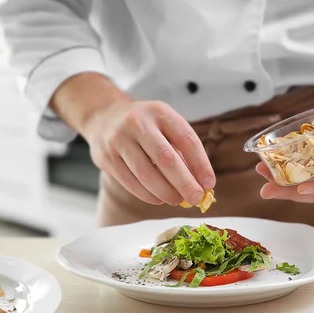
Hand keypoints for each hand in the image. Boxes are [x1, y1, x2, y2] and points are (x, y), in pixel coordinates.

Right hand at [51, 73, 215, 205]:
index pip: (186, 139)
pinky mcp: (106, 157)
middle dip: (184, 183)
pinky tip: (159, 199)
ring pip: (146, 174)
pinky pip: (130, 182)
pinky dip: (148, 195)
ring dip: (166, 192)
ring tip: (177, 200)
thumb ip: (182, 150)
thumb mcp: (164, 124)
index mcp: (159, 112)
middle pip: (166, 159)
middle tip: (196, 199)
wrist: (103, 115)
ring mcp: (119, 140)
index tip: (209, 184)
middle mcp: (138, 123)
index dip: (201, 164)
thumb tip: (201, 184)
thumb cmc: (144, 125)